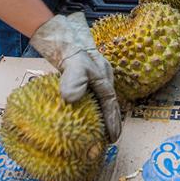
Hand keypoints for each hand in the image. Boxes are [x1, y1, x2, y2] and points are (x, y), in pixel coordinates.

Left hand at [29, 13, 122, 141]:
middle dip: (110, 123)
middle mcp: (102, 81)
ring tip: (97, 134)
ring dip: (100, 117)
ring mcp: (94, 81)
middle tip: (107, 140)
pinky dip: (88, 110)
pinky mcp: (84, 81)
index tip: (113, 138)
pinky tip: (79, 119)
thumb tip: (70, 99)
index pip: (111, 106)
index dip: (113, 123)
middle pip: (109, 106)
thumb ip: (74, 80)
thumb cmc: (73, 52)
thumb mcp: (75, 66)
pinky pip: (89, 99)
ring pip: (100, 103)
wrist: (66, 39)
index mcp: (105, 80)